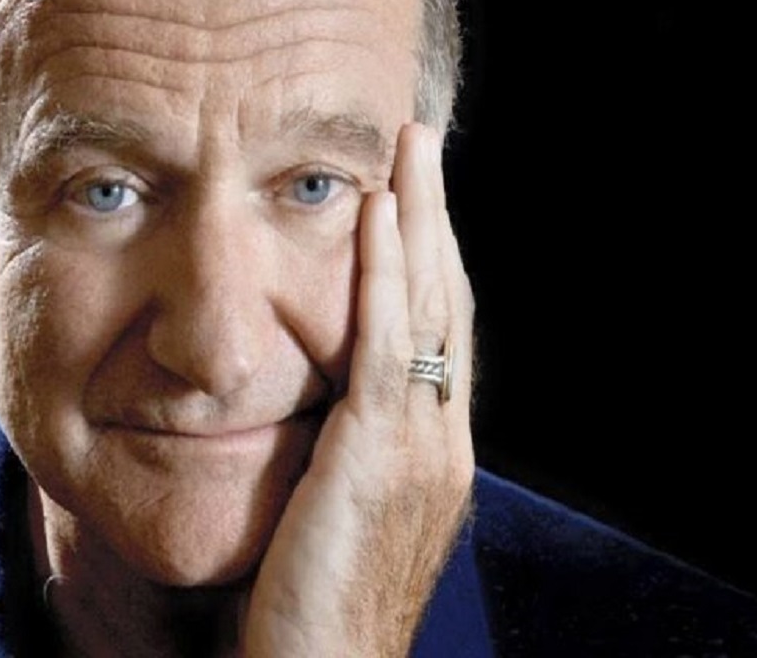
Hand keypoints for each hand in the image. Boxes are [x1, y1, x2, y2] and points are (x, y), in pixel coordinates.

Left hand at [242, 123, 475, 655]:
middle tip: (423, 146)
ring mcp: (423, 445)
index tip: (413, 201)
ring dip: (420, 218)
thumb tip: (307, 406)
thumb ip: (334, 455)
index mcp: (432, 455)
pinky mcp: (381, 453)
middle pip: (449, 304)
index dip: (431, 261)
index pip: (440, 335)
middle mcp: (443, 441)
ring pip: (431, 306)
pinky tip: (377, 211)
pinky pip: (388, 341)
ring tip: (411, 147)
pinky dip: (387, 271)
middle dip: (437, 220)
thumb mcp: (334, 517)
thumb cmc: (308, 610)